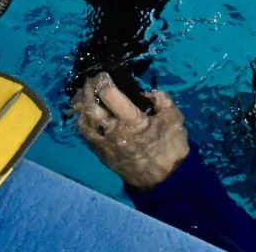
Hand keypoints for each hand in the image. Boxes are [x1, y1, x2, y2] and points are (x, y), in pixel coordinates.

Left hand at [71, 74, 189, 190]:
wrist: (164, 181)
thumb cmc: (170, 147)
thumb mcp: (174, 118)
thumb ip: (161, 99)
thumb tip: (145, 92)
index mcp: (132, 122)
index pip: (109, 96)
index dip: (104, 81)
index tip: (105, 74)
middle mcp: (114, 132)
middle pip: (91, 106)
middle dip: (88, 90)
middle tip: (91, 80)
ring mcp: (105, 144)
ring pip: (83, 121)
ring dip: (81, 104)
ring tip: (84, 92)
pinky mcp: (101, 153)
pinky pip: (84, 134)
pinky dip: (81, 120)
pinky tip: (84, 112)